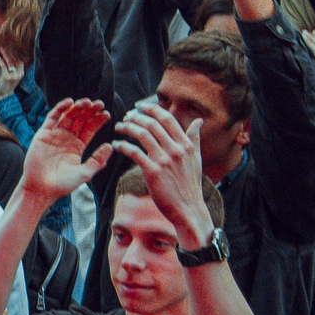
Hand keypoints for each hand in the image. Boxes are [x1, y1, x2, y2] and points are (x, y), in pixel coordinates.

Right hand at [19, 98, 115, 202]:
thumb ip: (98, 160)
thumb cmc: (63, 184)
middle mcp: (66, 139)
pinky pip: (52, 118)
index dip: (98, 121)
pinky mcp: (43, 134)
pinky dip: (60, 109)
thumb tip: (110, 146)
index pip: (90, 129)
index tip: (107, 114)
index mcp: (77, 147)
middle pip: (80, 120)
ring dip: (77, 107)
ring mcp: (54, 135)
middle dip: (90, 111)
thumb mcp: (85, 173)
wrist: (41, 189)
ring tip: (87, 102)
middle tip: (99, 104)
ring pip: (68, 116)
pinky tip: (70, 102)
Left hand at [110, 101, 210, 243]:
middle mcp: (176, 150)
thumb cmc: (190, 185)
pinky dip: (123, 146)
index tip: (140, 106)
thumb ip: (194, 138)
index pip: (167, 119)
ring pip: (142, 135)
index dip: (152, 109)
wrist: (188, 209)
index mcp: (186, 144)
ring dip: (127, 128)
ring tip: (119, 127)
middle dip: (136, 117)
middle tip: (126, 116)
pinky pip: (134, 153)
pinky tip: (116, 145)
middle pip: (152, 124)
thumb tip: (199, 121)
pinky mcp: (153, 172)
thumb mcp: (196, 159)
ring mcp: (164, 160)